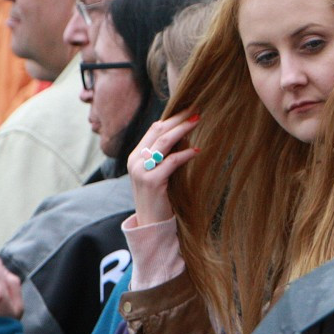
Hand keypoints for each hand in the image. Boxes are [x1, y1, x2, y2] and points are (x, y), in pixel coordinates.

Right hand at [127, 110, 201, 227]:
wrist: (151, 223)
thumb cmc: (159, 196)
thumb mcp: (158, 172)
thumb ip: (165, 154)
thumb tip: (185, 134)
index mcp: (136, 156)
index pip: (154, 129)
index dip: (173, 117)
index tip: (189, 109)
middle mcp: (135, 161)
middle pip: (159, 131)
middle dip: (179, 119)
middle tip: (197, 110)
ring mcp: (141, 171)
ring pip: (164, 142)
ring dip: (183, 130)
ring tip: (198, 122)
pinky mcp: (151, 182)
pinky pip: (171, 161)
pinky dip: (185, 154)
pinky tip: (197, 150)